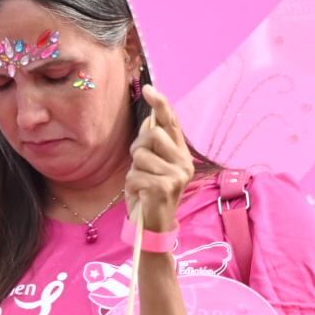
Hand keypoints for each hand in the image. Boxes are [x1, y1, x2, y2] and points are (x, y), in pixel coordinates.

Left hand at [126, 86, 194, 233]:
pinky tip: (140, 194)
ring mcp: (177, 175)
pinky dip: (131, 185)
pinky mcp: (165, 187)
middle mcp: (184, 162)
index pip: (172, 123)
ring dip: (134, 170)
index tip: (148, 88)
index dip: (160, 104)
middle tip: (139, 165)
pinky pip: (135, 175)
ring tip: (141, 183)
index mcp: (182, 154)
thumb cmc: (149, 193)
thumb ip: (153, 146)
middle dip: (138, 148)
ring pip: (141, 155)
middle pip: (152, 135)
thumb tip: (149, 122)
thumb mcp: (151, 165)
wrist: (153, 226)